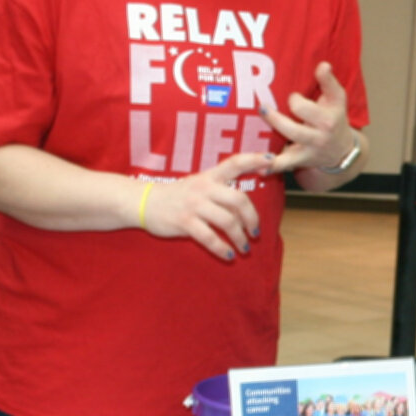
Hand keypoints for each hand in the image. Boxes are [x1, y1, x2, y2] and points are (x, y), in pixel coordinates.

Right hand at [138, 150, 271, 260]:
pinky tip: (229, 256)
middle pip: (239, 200)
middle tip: (256, 233)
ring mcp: (194, 205)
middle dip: (253, 219)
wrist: (144, 202)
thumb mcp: (198, 184)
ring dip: (240, 238)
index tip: (271, 160)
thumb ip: (220, 188)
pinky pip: (209, 238)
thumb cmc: (177, 195)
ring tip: (245, 248)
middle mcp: (204, 188)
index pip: (235, 163)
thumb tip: (245, 205)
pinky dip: (223, 249)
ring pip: (228, 222)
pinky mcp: (184, 222)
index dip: (253, 160)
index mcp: (210, 176)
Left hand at [261, 61, 354, 174]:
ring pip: (287, 154)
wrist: (343, 151)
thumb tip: (322, 64)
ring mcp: (308, 152)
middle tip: (262, 108)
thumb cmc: (335, 118)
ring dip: (270, 150)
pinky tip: (259, 169)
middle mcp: (318, 138)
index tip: (292, 98)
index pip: (306, 109)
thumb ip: (328, 81)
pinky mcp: (299, 161)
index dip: (295, 101)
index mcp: (327, 120)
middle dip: (275, 119)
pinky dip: (272, 168)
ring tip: (254, 145)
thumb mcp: (337, 99)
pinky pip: (285, 165)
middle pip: (293, 130)